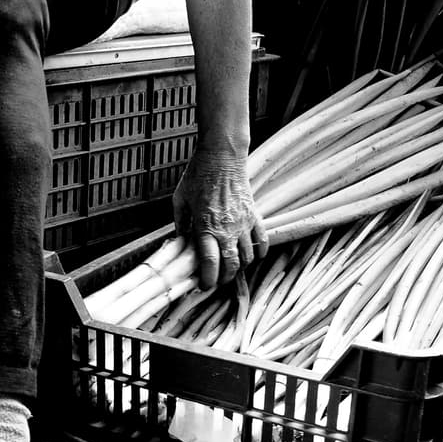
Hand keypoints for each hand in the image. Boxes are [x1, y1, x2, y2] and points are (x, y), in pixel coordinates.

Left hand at [172, 145, 266, 289]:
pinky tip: (251, 255)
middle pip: (231, 267)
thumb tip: (179, 244)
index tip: (203, 286)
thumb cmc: (198, 175)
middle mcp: (226, 229)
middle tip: (215, 281)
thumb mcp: (180, 200)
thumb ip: (180, 225)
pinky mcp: (254, 216)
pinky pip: (262, 242)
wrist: (222, 156)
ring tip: (230, 268)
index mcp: (205, 227)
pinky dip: (259, 253)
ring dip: (239, 267)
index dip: (207, 281)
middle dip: (223, 279)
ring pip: (248, 258)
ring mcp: (243, 223)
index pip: (210, 264)